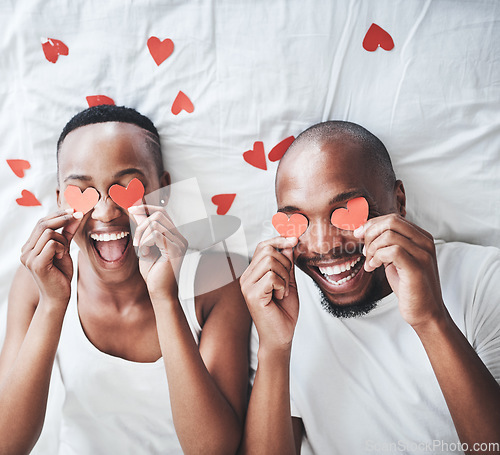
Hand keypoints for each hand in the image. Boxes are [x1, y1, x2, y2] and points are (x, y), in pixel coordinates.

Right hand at [20, 209, 82, 306]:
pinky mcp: (36, 264)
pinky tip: (61, 258)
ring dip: (62, 240)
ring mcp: (28, 257)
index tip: (74, 209)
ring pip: (49, 233)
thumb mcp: (64, 249)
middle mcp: (25, 251)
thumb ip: (67, 233)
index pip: (41, 223)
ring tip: (63, 253)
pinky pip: (51, 244)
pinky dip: (61, 248)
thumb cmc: (61, 273)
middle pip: (43, 224)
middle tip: (77, 215)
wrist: (59, 296)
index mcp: (30, 246)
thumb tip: (76, 214)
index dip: (57, 214)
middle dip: (62, 218)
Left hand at [129, 205, 187, 299]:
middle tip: (135, 240)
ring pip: (155, 223)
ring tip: (140, 249)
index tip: (131, 209)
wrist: (160, 293)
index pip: (162, 212)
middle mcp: (180, 238)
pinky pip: (156, 235)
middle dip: (141, 223)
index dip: (146, 208)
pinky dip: (145, 242)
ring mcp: (179, 243)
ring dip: (142, 235)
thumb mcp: (145, 247)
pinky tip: (144, 253)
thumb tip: (136, 211)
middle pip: (159, 214)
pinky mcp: (175, 250)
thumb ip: (143, 229)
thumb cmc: (153, 274)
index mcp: (175, 236)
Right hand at [240, 236, 298, 352]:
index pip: (263, 246)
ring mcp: (247, 286)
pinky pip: (272, 277)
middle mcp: (246, 277)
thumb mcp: (289, 281)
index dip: (279, 240)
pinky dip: (282, 286)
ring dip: (285, 277)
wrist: (281, 336)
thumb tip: (290, 243)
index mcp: (253, 272)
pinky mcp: (252, 295)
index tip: (295, 238)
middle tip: (286, 282)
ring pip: (271, 262)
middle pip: (268, 251)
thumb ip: (287, 263)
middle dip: (285, 264)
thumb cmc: (283, 312)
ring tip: (282, 291)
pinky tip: (279, 297)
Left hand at [354, 214, 446, 328]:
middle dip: (371, 233)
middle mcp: (425, 242)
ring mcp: (423, 254)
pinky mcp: (417, 267)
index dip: (372, 224)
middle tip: (365, 250)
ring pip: (389, 235)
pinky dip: (377, 257)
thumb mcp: (396, 259)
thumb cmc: (409, 286)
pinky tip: (373, 267)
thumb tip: (364, 231)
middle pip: (391, 221)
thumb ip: (387, 244)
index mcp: (421, 237)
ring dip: (372, 248)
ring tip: (370, 263)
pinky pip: (392, 251)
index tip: (359, 235)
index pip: (393, 218)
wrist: (425, 312)